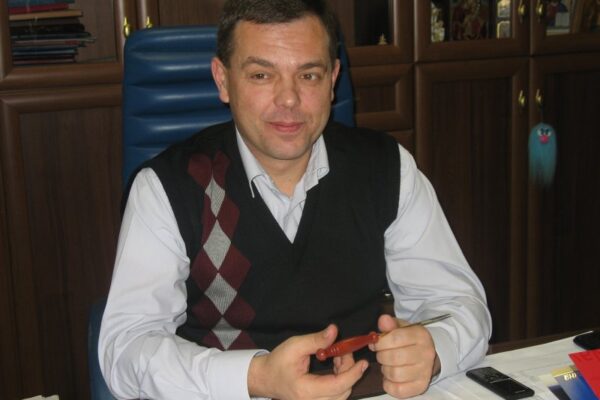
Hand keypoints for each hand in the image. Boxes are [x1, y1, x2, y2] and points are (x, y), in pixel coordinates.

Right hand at [248, 324, 368, 399]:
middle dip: (350, 371)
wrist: (265, 378)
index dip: (352, 374)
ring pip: (341, 395)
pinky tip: (336, 366)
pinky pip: (336, 396)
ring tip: (338, 357)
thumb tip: (334, 331)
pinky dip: (341, 381)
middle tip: (345, 351)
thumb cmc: (278, 362)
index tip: (363, 362)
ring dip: (346, 376)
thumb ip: (316, 340)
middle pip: (343, 392)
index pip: (337, 386)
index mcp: (305, 390)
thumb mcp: (294, 346)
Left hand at [370, 315, 439, 398]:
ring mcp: (425, 372)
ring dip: (385, 370)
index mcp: (420, 336)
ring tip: (387, 365)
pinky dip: (389, 384)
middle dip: (381, 356)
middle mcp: (426, 354)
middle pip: (393, 358)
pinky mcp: (421, 386)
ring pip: (395, 374)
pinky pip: (398, 390)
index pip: (395, 338)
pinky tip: (390, 377)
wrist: (428, 353)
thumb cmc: (410, 339)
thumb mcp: (401, 327)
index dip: (380, 342)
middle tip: (381, 354)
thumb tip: (383, 320)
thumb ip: (390, 324)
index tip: (375, 343)